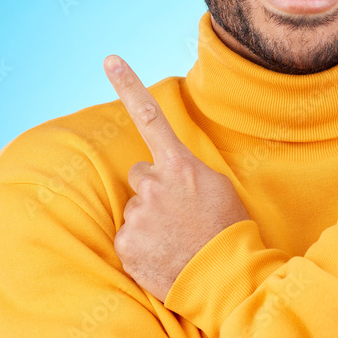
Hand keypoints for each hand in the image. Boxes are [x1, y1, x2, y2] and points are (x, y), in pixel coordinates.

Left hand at [104, 54, 249, 301]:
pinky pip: (127, 237)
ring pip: (135, 209)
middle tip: (180, 215)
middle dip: (153, 191)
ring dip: (150, 221)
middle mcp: (154, 186)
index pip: (151, 119)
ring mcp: (138, 215)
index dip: (129, 86)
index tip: (110, 59)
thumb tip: (161, 175)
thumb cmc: (227, 231)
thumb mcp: (217, 189)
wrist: (225, 277)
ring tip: (176, 240)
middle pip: (140, 176)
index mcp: (180, 167)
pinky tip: (163, 256)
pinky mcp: (126, 244)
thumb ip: (186, 174)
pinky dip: (141, 247)